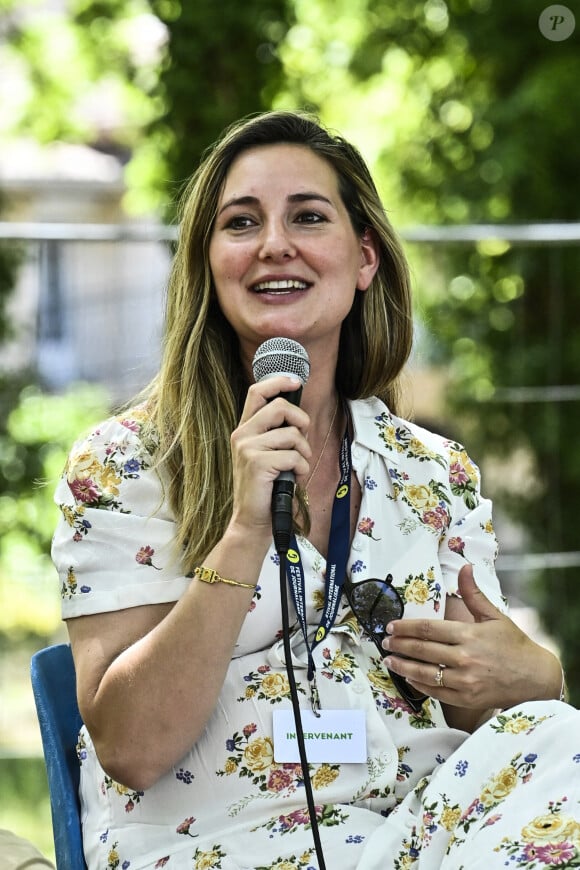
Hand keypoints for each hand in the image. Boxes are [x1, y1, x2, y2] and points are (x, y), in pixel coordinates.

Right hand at [228, 375, 310, 537]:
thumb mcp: (269, 454)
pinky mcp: (256, 463)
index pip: (257, 392)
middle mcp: (242, 435)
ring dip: (304, 451)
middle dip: (301, 421)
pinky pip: (293, 455)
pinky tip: (294, 477)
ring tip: (297, 466)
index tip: (296, 382)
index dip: (278, 382)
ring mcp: (247, 448)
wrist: (253, 520)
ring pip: (292, 434)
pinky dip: (301, 467)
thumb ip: (277, 433)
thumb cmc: (266, 488)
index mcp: (245, 429)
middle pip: (280, 407)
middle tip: (303, 440)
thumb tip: (300, 417)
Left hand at [383, 564, 561, 711]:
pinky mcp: (466, 699)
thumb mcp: (494, 615)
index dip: (406, 627)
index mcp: (469, 635)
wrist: (535, 678)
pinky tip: (409, 677)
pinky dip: (419, 685)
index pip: (428, 629)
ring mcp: (465, 681)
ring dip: (403, 667)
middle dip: (399, 646)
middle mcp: (465, 658)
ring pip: (424, 673)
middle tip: (385, 643)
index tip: (391, 626)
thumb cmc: (513, 644)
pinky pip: (436, 692)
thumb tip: (465, 567)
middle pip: (422, 650)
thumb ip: (473, 593)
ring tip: (389, 661)